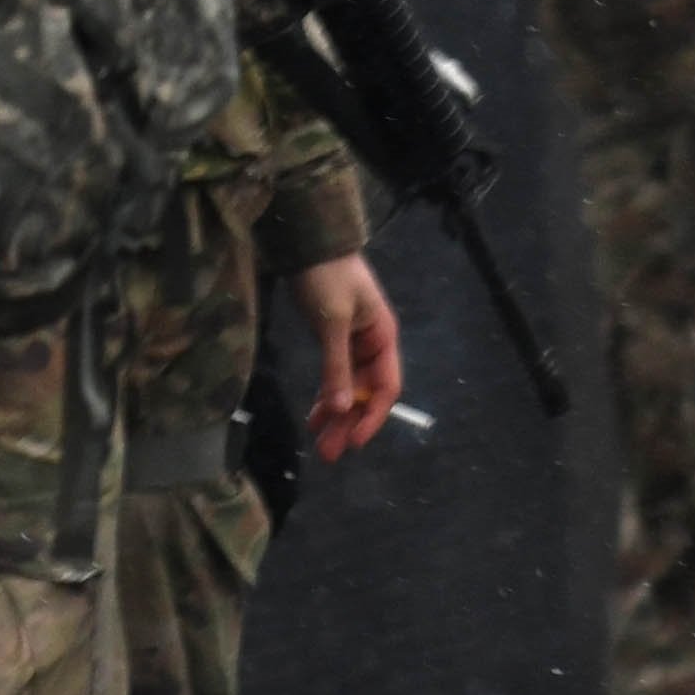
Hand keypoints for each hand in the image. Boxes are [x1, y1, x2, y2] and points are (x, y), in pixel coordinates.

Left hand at [290, 252, 402, 460]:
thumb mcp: (333, 321)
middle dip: (349, 422)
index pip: (386, 388)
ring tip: (320, 441)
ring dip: (337, 413)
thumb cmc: (327, 276)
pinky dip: (326, 394)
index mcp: (382, 337)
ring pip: (349, 387)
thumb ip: (337, 365)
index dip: (372, 417)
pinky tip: (316, 413)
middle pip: (366, 392)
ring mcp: (352, 341)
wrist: (308, 240)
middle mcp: (372, 343)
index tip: (353, 441)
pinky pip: (334, 374)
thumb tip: (342, 408)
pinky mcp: (332, 337)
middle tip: (329, 453)